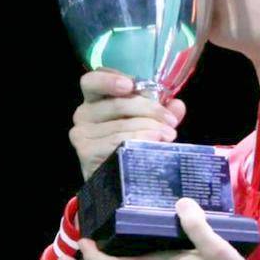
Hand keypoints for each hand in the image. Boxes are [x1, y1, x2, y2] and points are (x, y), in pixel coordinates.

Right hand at [70, 67, 186, 182]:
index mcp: (96, 99)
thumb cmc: (130, 145)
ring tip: (169, 136)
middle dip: (150, 109)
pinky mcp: (86, 151)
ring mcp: (82, 133)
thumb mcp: (148, 124)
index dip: (110, 79)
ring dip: (150, 128)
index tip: (131, 85)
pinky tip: (153, 142)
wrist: (116, 181)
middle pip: (117, 102)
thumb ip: (161, 113)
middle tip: (170, 121)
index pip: (93, 80)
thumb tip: (177, 105)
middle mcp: (84, 113)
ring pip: (122, 124)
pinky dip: (138, 140)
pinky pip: (117, 142)